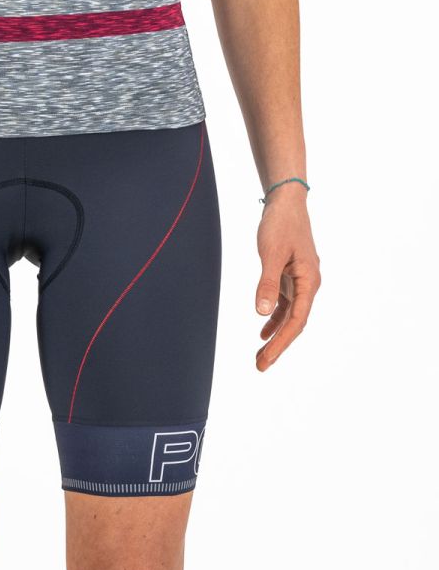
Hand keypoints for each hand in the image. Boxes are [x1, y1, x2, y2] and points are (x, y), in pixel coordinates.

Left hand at [255, 190, 319, 370]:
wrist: (286, 202)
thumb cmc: (280, 225)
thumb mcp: (271, 254)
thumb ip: (267, 283)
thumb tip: (261, 313)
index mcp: (310, 281)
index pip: (297, 321)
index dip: (281, 343)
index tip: (266, 360)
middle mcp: (309, 285)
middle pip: (295, 323)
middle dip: (278, 346)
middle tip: (260, 367)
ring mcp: (300, 282)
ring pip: (289, 317)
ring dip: (276, 336)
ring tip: (260, 357)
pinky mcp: (290, 277)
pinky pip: (284, 305)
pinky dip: (274, 319)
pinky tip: (262, 333)